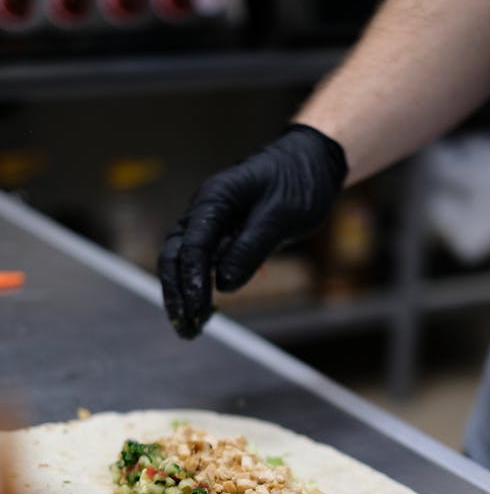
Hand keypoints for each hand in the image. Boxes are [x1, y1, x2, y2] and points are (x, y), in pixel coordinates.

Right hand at [158, 123, 346, 338]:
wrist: (311, 164)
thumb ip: (250, 248)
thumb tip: (224, 285)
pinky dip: (200, 288)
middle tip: (187, 329)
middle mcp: (204, 211)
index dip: (193, 281)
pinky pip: (202, 264)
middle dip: (177, 294)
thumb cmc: (298, 182)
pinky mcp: (221, 236)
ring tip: (192, 328)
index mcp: (215, 199)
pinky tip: (205, 312)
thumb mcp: (280, 216)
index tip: (198, 310)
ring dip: (184, 295)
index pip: (192, 245)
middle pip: (175, 256)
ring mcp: (210, 224)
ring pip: (183, 263)